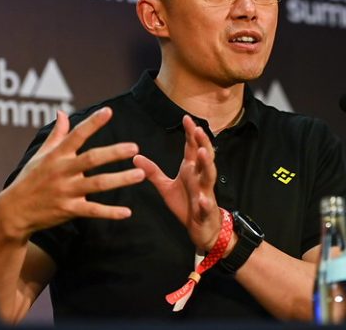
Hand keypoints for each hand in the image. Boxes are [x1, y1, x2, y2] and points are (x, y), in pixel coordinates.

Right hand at [0, 107, 144, 239]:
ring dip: (120, 180)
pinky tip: (127, 212)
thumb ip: (56, 134)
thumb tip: (62, 112)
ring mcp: (66, 191)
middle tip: (134, 148)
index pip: (77, 135)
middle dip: (114, 153)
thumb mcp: (40, 155)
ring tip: (140, 174)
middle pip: (92, 159)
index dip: (92, 123)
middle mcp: (62, 171)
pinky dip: (110, 212)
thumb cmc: (29, 179)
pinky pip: (93, 211)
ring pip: (97, 184)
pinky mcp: (68, 210)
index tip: (108, 111)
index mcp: (57, 155)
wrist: (13, 211)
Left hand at [133, 115, 221, 250]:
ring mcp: (205, 192)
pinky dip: (205, 202)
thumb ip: (153, 172)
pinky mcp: (206, 210)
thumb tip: (135, 157)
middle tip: (198, 129)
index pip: (192, 148)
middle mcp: (200, 177)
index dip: (191, 133)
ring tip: (202, 153)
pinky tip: (202, 199)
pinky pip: (206, 206)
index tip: (186, 118)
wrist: (201, 227)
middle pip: (204, 157)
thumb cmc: (187, 203)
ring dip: (207, 164)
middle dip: (202, 142)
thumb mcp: (166, 187)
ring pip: (209, 176)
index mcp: (191, 170)